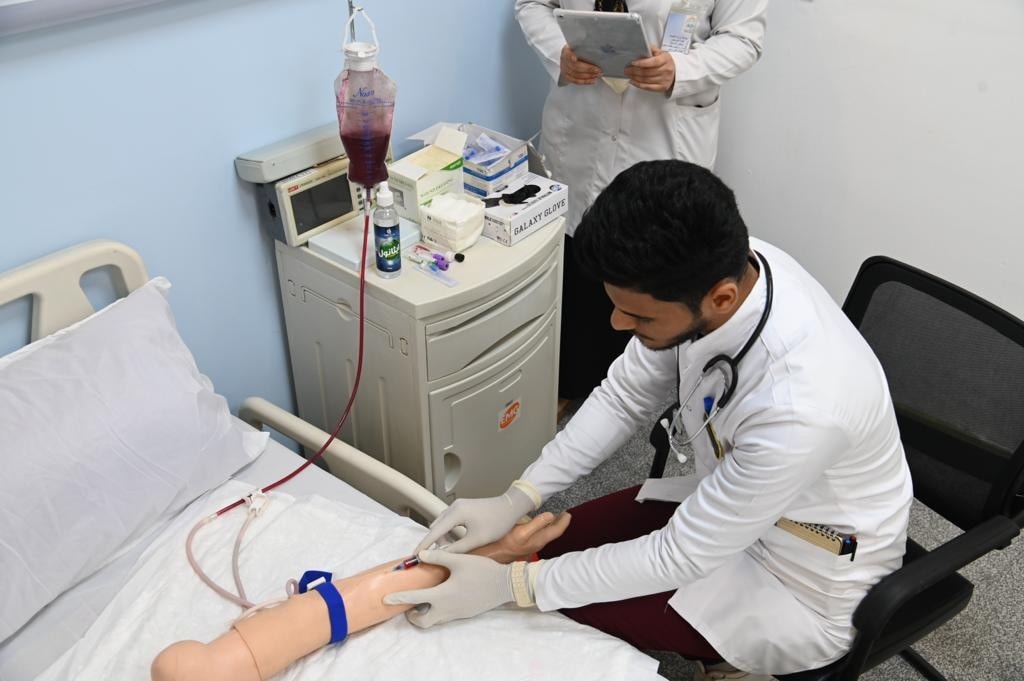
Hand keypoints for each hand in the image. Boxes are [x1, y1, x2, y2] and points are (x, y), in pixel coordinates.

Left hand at [382, 550, 513, 627]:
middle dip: (412, 617)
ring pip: (434, 621)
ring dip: (425, 614)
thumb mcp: (459, 560)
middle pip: (423, 622)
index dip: (398, 598)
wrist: (505, 584)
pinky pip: (445, 617)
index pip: (414, 599)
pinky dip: (438, 611)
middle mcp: (447, 609)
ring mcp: (456, 614)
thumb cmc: (482, 571)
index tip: (386, 599)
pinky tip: (441, 598)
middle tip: (408, 606)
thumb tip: (421, 554)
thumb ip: (438, 557)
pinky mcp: (464, 614)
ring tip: (423, 601)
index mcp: (442, 595)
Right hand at [413, 483, 537, 554]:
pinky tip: (458, 541)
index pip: (434, 532)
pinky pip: (450, 520)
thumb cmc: (497, 522)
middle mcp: (454, 507)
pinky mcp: (464, 507)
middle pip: (437, 527)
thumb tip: (442, 555)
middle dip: (436, 542)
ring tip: (452, 550)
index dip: (424, 545)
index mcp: (456, 513)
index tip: (415, 555)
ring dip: (444, 537)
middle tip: (438, 556)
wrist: (511, 507)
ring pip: (443, 524)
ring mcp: (459, 505)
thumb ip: (458, 549)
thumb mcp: (477, 540)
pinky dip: (450, 531)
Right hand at [480, 511, 570, 563]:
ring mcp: (534, 543)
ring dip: (552, 524)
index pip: (557, 530)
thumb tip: (550, 516)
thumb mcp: (523, 531)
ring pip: (548, 533)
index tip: (568, 514)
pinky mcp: (528, 542)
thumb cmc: (509, 543)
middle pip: (554, 532)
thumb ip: (537, 523)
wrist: (498, 553)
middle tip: (564, 513)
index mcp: (540, 539)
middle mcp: (539, 542)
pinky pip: (541, 533)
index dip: (564, 522)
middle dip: (560, 522)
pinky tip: (541, 523)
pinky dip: (544, 526)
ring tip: (555, 515)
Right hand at [560, 44, 601, 84]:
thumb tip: (594, 48)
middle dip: (588, 69)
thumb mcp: (576, 45)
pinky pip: (577, 81)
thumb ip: (582, 46)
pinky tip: (593, 80)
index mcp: (566, 52)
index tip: (575, 58)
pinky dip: (586, 81)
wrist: (568, 56)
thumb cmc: (575, 50)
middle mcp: (564, 62)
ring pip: (577, 75)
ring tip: (597, 75)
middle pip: (575, 67)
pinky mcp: (568, 77)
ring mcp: (565, 70)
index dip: (571, 57)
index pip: (568, 55)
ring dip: (589, 76)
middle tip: (598, 70)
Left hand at [624, 47, 675, 92]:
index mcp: (665, 60)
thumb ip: (653, 50)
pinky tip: (633, 81)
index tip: (633, 62)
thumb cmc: (666, 61)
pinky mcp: (661, 87)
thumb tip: (645, 47)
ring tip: (628, 74)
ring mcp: (664, 80)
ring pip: (646, 80)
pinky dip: (638, 85)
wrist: (676, 71)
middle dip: (634, 71)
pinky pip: (648, 87)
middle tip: (627, 69)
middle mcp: (665, 70)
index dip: (641, 63)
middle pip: (647, 72)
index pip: (653, 62)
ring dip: (635, 77)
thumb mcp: (662, 53)